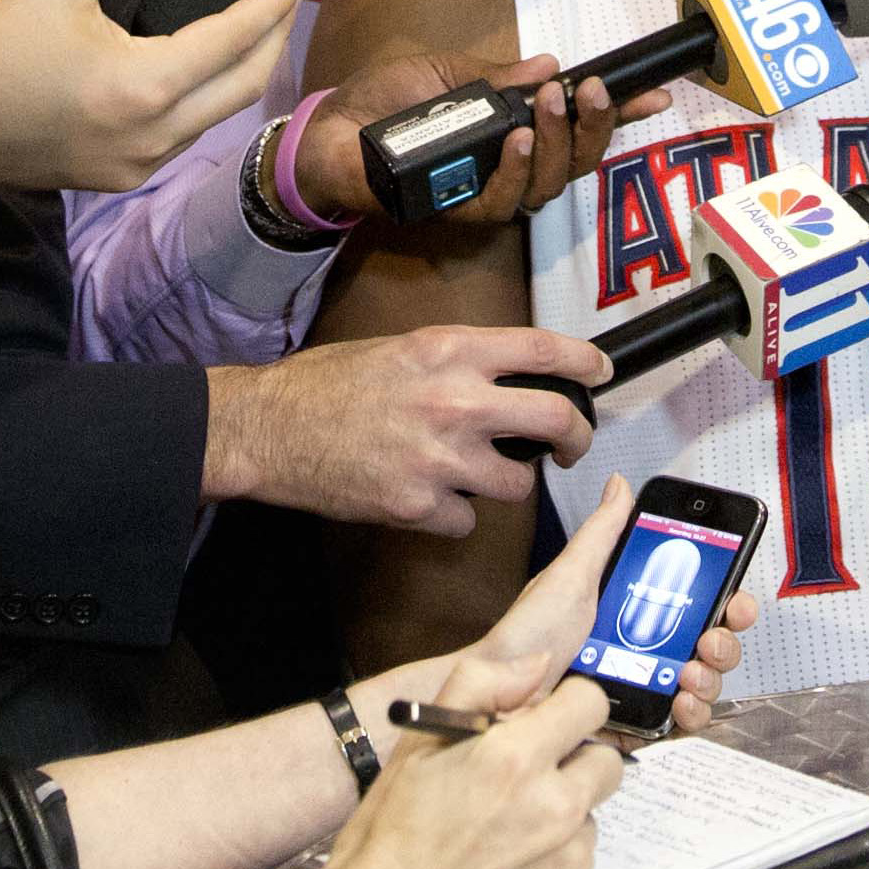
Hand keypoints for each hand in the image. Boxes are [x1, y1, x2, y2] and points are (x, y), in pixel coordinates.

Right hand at [0, 0, 305, 208]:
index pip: (233, 40)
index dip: (270, 6)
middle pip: (244, 87)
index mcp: (146, 85)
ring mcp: (142, 166)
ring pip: (216, 116)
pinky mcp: (121, 180)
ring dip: (241, 73)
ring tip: (251, 31)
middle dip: (273, 40)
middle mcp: (157, 134)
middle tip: (284, 1)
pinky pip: (183, 134)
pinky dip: (204, 99)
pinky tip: (201, 72)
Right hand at [205, 323, 613, 534]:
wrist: (268, 428)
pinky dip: (454, 514)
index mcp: (451, 351)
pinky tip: (427, 497)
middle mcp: (455, 402)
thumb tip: (514, 376)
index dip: (586, 362)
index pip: (545, 351)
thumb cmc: (327, 385)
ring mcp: (440, 459)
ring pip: (518, 485)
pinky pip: (467, 520)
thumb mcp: (402, 348)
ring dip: (506, 483)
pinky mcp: (418, 506)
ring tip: (474, 473)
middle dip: (577, 437)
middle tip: (571, 446)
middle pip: (556, 420)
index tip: (600, 372)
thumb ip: (462, 361)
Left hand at [295, 48, 642, 228]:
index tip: (656, 93)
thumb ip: (498, 76)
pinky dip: (517, 170)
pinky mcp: (456, 210)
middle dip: (596, 125)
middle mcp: (509, 167)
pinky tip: (519, 141)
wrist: (327, 133)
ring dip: (558, 141)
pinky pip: (502, 201)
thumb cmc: (381, 104)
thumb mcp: (446, 73)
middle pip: (577, 160)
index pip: (577, 126)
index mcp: (512, 131)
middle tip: (592, 89)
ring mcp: (485, 192)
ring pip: (549, 183)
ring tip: (549, 104)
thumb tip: (550, 64)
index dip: (619, 115)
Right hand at [295, 674, 623, 868]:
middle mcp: (557, 805)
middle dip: (572, 764)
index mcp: (517, 757)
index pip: (591, 702)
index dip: (566, 710)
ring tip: (503, 843)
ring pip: (591, 819)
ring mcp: (572, 860)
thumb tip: (538, 664)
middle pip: (605, 761)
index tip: (544, 727)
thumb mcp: (415, 746)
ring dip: (561, 822)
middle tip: (523, 788)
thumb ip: (480, 686)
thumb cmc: (386, 841)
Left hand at [428, 475, 762, 738]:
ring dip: (711, 677)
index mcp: (639, 608)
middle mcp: (649, 647)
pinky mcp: (638, 723)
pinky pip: (680, 722)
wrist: (499, 694)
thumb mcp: (569, 576)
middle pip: (713, 644)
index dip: (728, 598)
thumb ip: (602, 533)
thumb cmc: (528, 635)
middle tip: (710, 637)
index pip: (700, 600)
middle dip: (725, 641)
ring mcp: (647, 686)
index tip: (734, 597)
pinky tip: (679, 702)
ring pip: (705, 683)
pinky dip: (691, 714)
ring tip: (688, 673)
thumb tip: (620, 484)